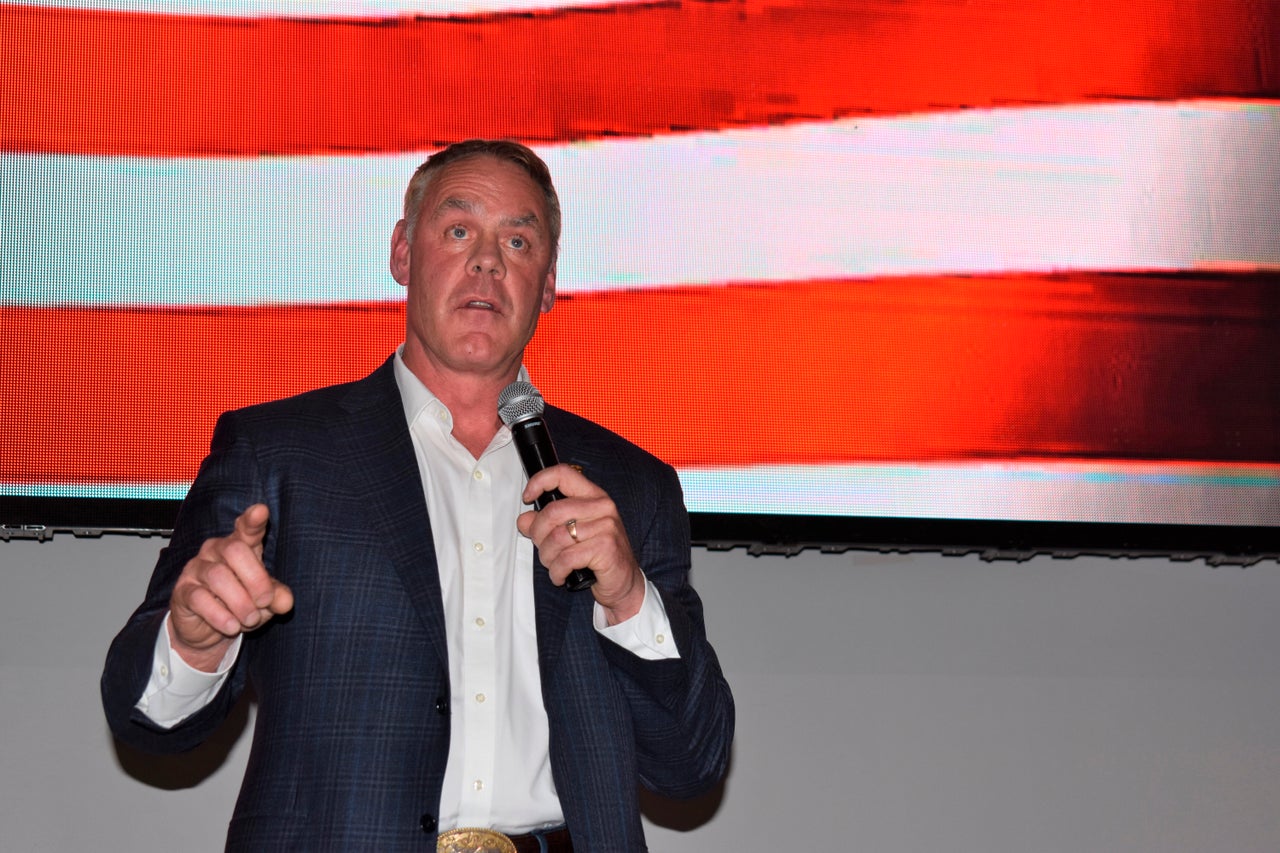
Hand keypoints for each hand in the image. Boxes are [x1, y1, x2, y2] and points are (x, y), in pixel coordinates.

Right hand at [168, 503, 292, 670]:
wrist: (207, 631)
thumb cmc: (239, 606)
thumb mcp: (264, 603)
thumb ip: (276, 597)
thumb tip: (285, 602)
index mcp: (240, 546)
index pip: (246, 528)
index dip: (253, 520)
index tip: (261, 511)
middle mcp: (216, 551)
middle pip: (235, 550)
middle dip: (256, 579)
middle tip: (265, 602)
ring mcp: (196, 569)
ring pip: (219, 577)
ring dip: (240, 602)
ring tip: (250, 620)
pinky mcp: (182, 591)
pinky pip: (200, 599)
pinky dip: (221, 616)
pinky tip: (231, 627)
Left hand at [517, 465, 645, 623]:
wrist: (624, 582)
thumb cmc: (599, 556)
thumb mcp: (571, 534)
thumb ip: (546, 524)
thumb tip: (524, 520)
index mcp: (593, 496)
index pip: (563, 474)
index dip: (540, 482)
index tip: (528, 498)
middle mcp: (602, 507)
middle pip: (553, 512)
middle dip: (538, 535)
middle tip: (543, 548)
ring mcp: (606, 526)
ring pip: (557, 537)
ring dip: (547, 557)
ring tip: (554, 565)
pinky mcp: (606, 547)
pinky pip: (566, 558)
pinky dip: (557, 571)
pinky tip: (561, 575)